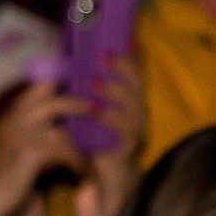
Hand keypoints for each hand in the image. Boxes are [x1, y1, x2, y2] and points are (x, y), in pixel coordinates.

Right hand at [0, 84, 83, 215]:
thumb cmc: (2, 177)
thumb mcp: (12, 145)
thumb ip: (30, 131)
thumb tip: (61, 127)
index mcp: (11, 116)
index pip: (37, 88)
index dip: (60, 85)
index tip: (80, 90)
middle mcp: (14, 120)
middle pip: (54, 101)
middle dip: (78, 105)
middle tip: (96, 110)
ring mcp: (21, 135)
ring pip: (62, 132)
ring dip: (80, 146)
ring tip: (91, 156)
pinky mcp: (30, 153)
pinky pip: (63, 152)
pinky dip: (75, 163)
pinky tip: (81, 173)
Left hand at [86, 52, 143, 189]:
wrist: (109, 176)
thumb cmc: (100, 142)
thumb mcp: (95, 116)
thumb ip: (91, 96)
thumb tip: (77, 71)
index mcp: (132, 104)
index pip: (135, 76)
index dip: (131, 58)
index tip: (123, 39)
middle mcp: (138, 114)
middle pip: (136, 86)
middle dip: (121, 68)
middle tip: (102, 57)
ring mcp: (137, 129)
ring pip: (130, 105)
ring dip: (111, 91)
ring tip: (91, 83)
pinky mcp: (130, 145)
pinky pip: (122, 128)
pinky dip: (107, 118)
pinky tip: (94, 111)